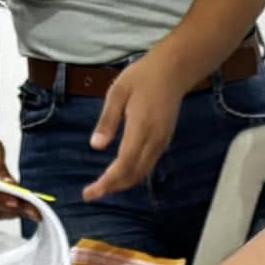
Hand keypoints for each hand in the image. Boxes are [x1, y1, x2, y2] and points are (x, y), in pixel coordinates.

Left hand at [84, 51, 186, 200]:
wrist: (173, 71)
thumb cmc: (142, 77)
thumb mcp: (117, 92)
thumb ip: (107, 121)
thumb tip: (96, 147)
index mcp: (141, 127)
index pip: (124, 163)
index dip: (107, 182)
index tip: (90, 193)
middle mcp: (154, 140)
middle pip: (133, 175)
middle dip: (112, 188)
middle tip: (91, 194)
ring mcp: (161, 143)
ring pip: (141, 174)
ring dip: (122, 184)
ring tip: (102, 187)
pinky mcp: (163, 142)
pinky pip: (147, 166)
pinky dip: (132, 175)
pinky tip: (119, 174)